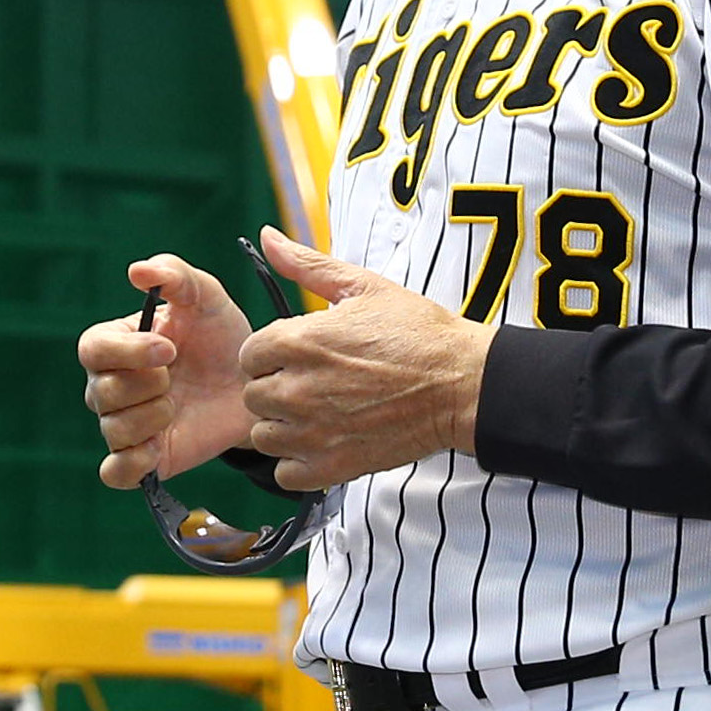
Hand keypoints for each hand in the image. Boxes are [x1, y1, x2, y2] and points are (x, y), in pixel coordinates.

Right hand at [80, 253, 256, 487]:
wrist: (254, 387)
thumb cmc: (221, 336)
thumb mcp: (206, 296)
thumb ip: (174, 275)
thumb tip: (136, 271)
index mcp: (115, 344)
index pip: (93, 349)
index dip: (128, 351)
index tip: (170, 349)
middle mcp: (110, 386)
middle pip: (102, 392)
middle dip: (147, 385)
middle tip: (177, 378)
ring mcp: (125, 424)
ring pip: (113, 430)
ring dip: (151, 418)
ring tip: (178, 406)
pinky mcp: (144, 459)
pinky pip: (115, 472)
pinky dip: (132, 464)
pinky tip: (158, 447)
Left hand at [237, 226, 492, 491]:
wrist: (462, 383)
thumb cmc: (418, 333)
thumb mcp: (362, 286)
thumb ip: (306, 264)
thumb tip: (268, 237)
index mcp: (299, 341)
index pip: (248, 354)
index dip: (272, 353)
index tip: (297, 355)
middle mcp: (298, 388)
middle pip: (253, 395)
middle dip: (276, 387)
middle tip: (312, 383)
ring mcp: (314, 431)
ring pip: (264, 435)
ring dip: (283, 425)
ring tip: (317, 413)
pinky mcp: (332, 466)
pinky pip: (286, 472)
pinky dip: (299, 461)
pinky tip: (323, 440)